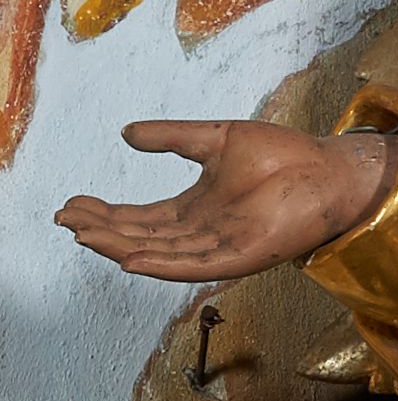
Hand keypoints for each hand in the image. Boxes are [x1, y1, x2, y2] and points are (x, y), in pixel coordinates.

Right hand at [56, 120, 397, 283]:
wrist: (328, 169)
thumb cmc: (282, 155)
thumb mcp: (214, 139)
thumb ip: (172, 139)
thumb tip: (126, 133)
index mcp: (196, 208)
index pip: (141, 217)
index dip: (106, 214)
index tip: (72, 206)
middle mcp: (203, 232)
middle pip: (143, 237)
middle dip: (104, 231)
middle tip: (66, 220)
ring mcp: (221, 247)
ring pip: (161, 253)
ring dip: (123, 247)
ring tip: (87, 237)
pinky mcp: (242, 257)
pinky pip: (195, 266)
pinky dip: (162, 265)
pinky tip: (132, 259)